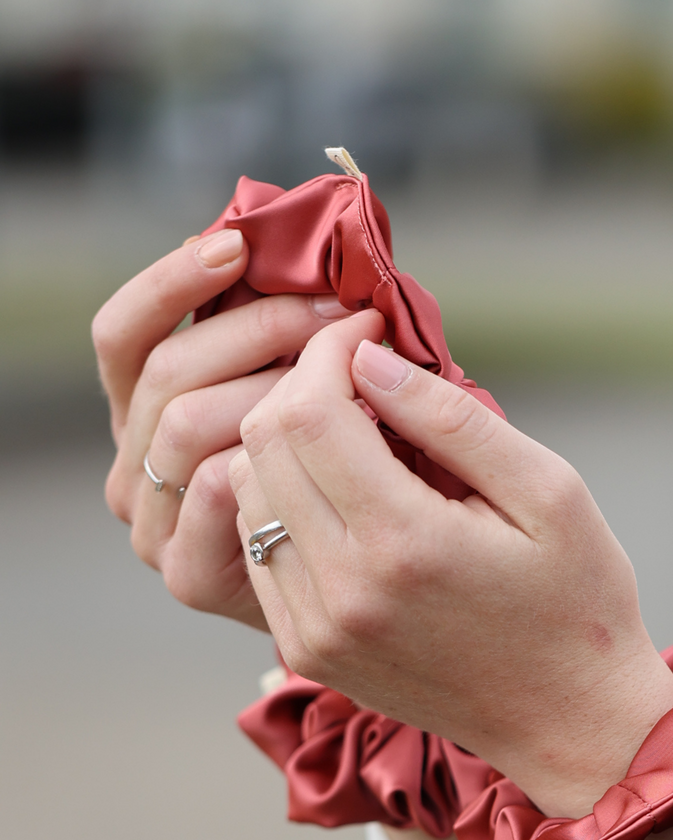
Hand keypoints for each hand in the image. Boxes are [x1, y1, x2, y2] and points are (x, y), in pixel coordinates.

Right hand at [93, 230, 355, 626]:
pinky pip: (212, 491)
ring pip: (186, 423)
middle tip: (342, 315)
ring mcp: (152, 524)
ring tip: (351, 376)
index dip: (171, 282)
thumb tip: (304, 252)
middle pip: (168, 371)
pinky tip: (328, 443)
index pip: (125, 334)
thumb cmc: (356, 478)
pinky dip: (267, 456)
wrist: (379, 593)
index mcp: (145, 413)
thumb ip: (289, 339)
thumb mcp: (311, 397)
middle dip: (261, 328)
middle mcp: (134, 466)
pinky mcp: (187, 573)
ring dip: (274, 386)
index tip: (237, 246)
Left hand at [232, 329, 672, 818]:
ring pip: (246, 494)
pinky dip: (288, 504)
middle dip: (301, 388)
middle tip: (359, 376)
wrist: (571, 721)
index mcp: (405, 542)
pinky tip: (349, 499)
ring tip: (357, 438)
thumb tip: (372, 360)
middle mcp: (342, 589)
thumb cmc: (578, 601)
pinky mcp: (309, 649)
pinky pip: (261, 549)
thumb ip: (453, 420)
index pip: (309, 413)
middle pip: (262, 447)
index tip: (366, 333)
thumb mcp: (549, 493)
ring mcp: (316, 627)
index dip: (327, 352)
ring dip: (288, 447)